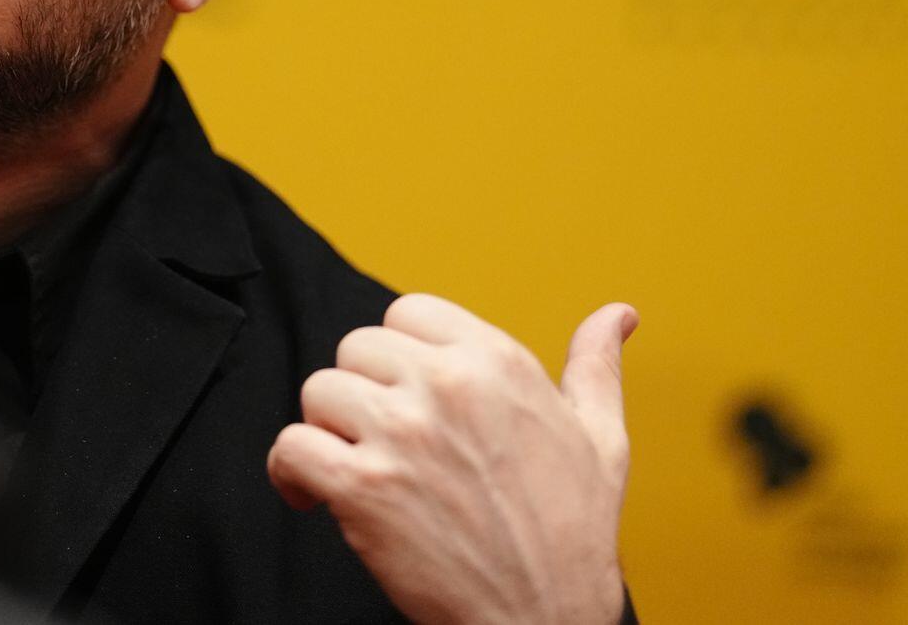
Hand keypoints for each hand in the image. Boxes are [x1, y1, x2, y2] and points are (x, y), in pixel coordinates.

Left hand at [266, 295, 636, 624]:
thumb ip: (596, 366)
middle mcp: (445, 386)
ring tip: (351, 464)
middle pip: (356, 347)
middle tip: (380, 437)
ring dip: (326, 429)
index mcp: (495, 361)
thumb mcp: (601, 438)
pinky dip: (290, 473)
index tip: (407, 391)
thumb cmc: (573, 534)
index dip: (400, 354)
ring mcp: (400, 435)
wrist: (547, 618)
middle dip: (362, 391)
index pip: (407, 312)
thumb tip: (617, 315)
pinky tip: (314, 495)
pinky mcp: (362, 488)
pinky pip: (291, 447)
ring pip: (319, 391)